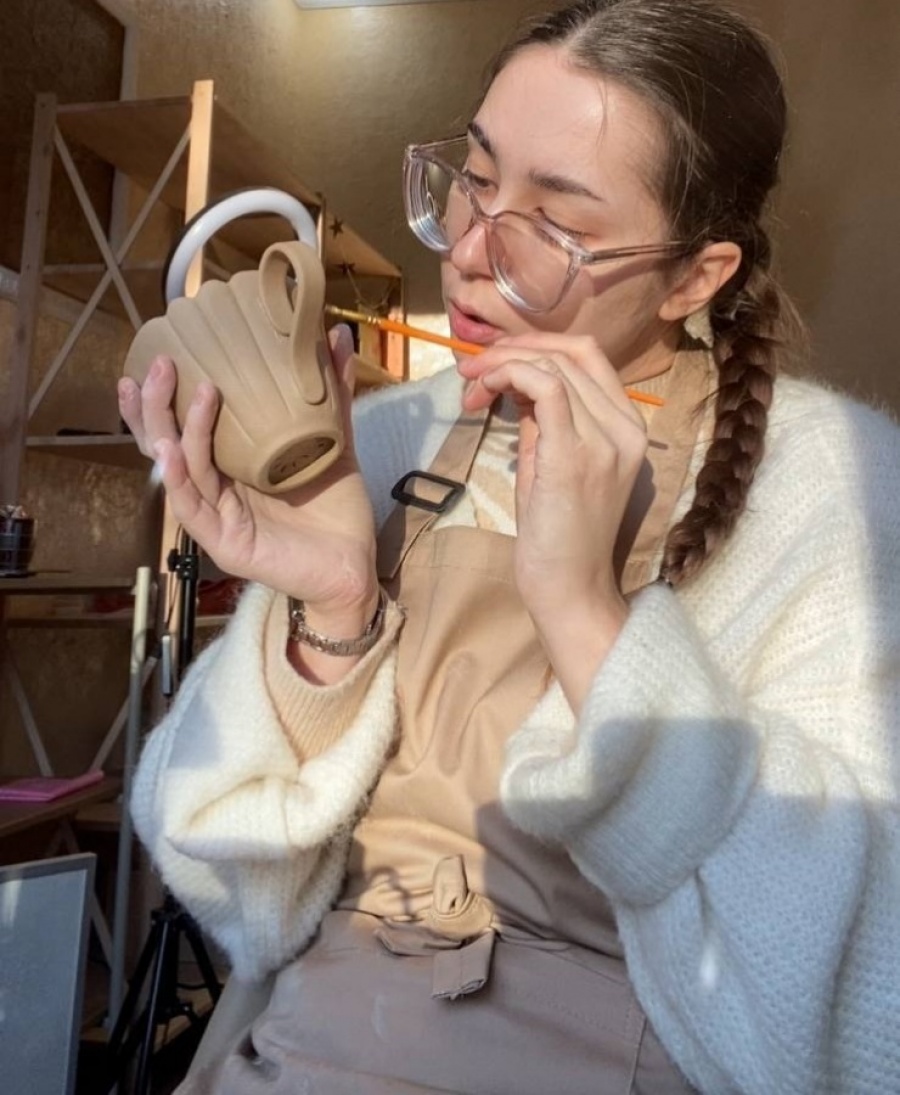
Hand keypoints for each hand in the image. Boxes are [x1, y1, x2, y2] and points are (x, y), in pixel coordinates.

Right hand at [117, 325, 378, 635]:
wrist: (356, 564)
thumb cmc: (337, 507)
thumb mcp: (335, 442)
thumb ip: (332, 394)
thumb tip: (334, 333)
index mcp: (232, 466)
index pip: (184, 427)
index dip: (164, 396)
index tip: (160, 352)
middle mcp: (217, 489)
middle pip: (168, 444)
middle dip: (158, 404)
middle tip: (164, 363)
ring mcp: (218, 518)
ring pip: (179, 471)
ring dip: (177, 431)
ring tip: (190, 392)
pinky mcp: (226, 544)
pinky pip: (193, 510)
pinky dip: (179, 480)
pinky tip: (171, 454)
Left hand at [458, 333, 647, 706]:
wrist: (569, 589)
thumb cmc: (557, 536)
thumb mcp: (552, 465)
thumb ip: (546, 423)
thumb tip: (516, 385)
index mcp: (628, 427)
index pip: (589, 357)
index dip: (537, 345)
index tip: (493, 363)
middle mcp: (626, 427)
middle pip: (572, 352)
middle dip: (513, 349)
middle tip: (471, 369)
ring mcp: (605, 441)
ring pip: (555, 365)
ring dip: (502, 364)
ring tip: (470, 386)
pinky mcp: (576, 456)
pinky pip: (546, 388)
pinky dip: (509, 376)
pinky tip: (483, 392)